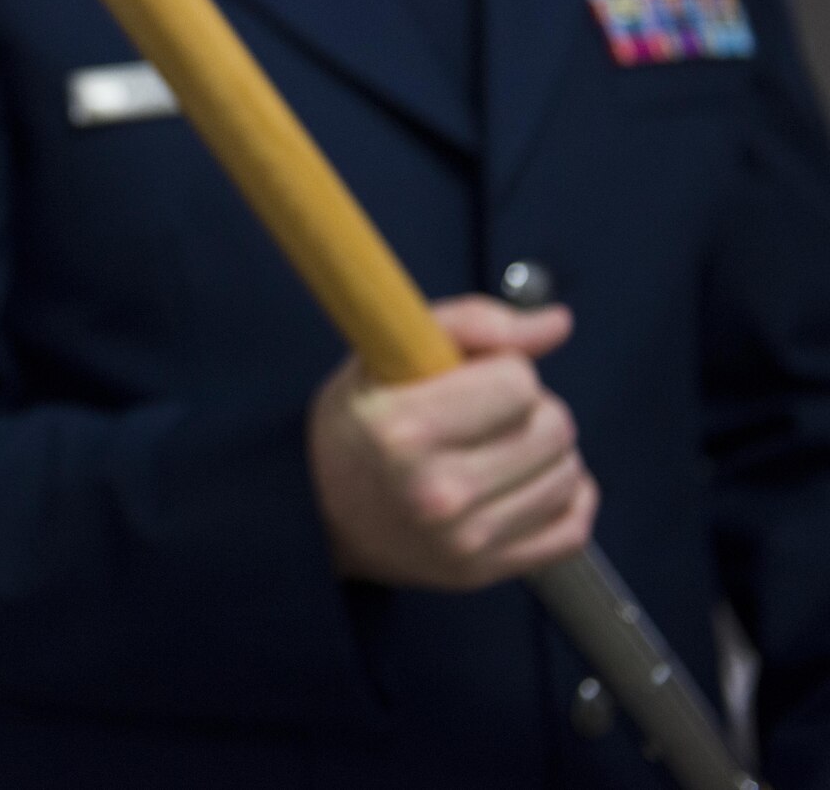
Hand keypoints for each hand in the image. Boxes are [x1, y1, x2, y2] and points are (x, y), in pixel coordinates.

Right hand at [307, 297, 597, 590]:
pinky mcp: (485, 571)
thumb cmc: (356, 425)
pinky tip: (526, 484)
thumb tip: (557, 322)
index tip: (473, 377)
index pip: (518, 382)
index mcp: (404, 428)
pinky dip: (564, 499)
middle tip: (487, 414)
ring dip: (546, 453)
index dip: (502, 367)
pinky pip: (573, 528)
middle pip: (553, 428)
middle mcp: (437, 491)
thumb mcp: (384, 355)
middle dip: (529, 409)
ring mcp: (464, 539)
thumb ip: (471, 324)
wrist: (320, 515)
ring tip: (500, 449)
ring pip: (570, 475)